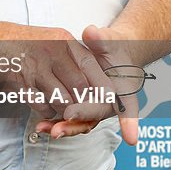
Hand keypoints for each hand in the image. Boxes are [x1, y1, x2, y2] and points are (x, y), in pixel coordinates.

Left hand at [33, 24, 139, 145]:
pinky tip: (40, 125)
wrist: (111, 54)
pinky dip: (56, 123)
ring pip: (81, 123)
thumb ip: (101, 39)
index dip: (130, 122)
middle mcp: (110, 104)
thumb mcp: (109, 41)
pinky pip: (70, 119)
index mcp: (124, 90)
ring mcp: (94, 108)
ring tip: (45, 129)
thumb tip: (91, 32)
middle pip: (97, 118)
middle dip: (79, 123)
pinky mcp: (81, 109)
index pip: (126, 106)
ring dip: (64, 128)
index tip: (130, 137)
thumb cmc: (113, 48)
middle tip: (60, 128)